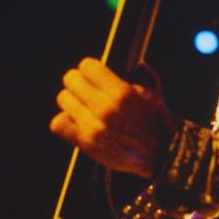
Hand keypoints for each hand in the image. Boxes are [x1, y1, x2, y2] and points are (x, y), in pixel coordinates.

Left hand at [49, 58, 172, 177]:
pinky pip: (58, 123)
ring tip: (83, 105)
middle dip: (78, 81)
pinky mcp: (86, 143)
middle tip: (86, 88)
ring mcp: (94, 128)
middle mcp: (106, 109)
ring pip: (63, 99)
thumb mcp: (155, 93)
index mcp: (122, 94)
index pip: (87, 66)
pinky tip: (77, 120)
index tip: (94, 74)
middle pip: (71, 80)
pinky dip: (65, 120)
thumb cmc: (157, 122)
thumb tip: (137, 62)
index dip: (90, 68)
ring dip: (72, 100)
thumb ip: (144, 74)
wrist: (160, 155)